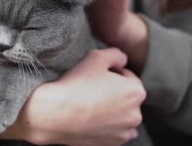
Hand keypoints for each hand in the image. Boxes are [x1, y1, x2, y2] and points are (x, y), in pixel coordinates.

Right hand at [0, 48, 145, 145]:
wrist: (55, 114)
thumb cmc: (76, 85)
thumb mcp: (96, 57)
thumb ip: (116, 54)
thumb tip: (122, 60)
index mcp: (136, 92)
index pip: (127, 76)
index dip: (110, 72)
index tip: (95, 76)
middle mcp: (135, 115)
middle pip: (126, 97)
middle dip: (113, 92)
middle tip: (91, 89)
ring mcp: (124, 132)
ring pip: (121, 116)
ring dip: (112, 110)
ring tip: (90, 104)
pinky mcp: (112, 144)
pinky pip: (114, 132)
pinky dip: (106, 126)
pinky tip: (91, 118)